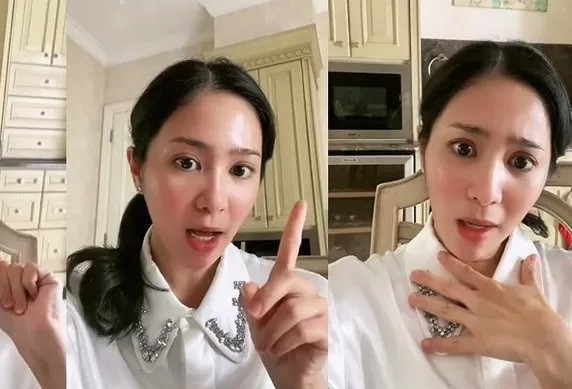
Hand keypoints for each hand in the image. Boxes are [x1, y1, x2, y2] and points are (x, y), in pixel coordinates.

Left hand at [0, 257, 64, 388]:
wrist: (33, 334)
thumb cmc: (14, 324)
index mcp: (8, 284)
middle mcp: (21, 279)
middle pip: (6, 266)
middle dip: (4, 286)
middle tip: (9, 305)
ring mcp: (35, 278)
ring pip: (17, 267)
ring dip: (15, 289)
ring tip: (21, 306)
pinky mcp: (48, 277)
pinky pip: (31, 268)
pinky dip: (28, 282)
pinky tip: (33, 295)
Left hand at [243, 201, 326, 388]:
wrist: (287, 375)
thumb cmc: (274, 346)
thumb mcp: (254, 323)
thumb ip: (252, 304)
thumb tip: (250, 288)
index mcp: (287, 285)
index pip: (290, 252)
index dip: (294, 227)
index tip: (300, 204)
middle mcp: (306, 291)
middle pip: (287, 280)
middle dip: (267, 300)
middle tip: (257, 317)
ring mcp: (318, 309)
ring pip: (292, 310)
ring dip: (273, 332)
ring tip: (271, 344)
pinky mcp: (325, 329)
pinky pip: (301, 330)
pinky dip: (283, 343)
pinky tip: (283, 350)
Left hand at [409, 251, 571, 387]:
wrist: (543, 337)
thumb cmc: (539, 313)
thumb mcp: (533, 289)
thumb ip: (527, 273)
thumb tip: (530, 258)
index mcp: (491, 289)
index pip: (467, 273)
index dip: (451, 263)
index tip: (438, 255)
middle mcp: (478, 302)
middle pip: (449, 288)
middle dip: (429, 281)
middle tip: (413, 275)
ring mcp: (475, 321)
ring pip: (446, 310)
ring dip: (427, 304)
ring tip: (411, 299)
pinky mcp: (477, 341)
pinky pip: (455, 343)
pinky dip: (439, 344)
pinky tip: (425, 344)